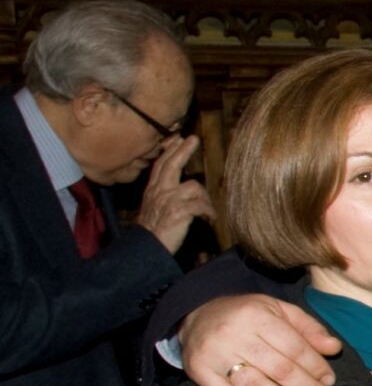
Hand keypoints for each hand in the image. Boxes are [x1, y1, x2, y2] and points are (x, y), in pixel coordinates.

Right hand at [135, 135, 215, 254]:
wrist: (147, 246)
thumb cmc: (154, 229)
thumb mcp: (155, 206)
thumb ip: (165, 193)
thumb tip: (182, 184)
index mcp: (153, 190)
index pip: (161, 165)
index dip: (171, 151)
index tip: (178, 138)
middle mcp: (160, 191)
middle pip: (172, 165)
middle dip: (182, 150)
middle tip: (193, 139)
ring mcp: (169, 200)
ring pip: (194, 187)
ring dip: (205, 198)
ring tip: (207, 211)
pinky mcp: (178, 211)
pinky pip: (200, 206)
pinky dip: (208, 212)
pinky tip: (210, 219)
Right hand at [182, 294, 340, 385]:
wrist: (197, 314)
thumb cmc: (246, 315)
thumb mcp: (278, 310)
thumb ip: (308, 328)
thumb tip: (335, 348)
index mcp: (257, 315)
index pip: (294, 347)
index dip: (316, 367)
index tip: (329, 382)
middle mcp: (234, 334)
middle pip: (279, 370)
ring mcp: (215, 355)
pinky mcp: (199, 372)